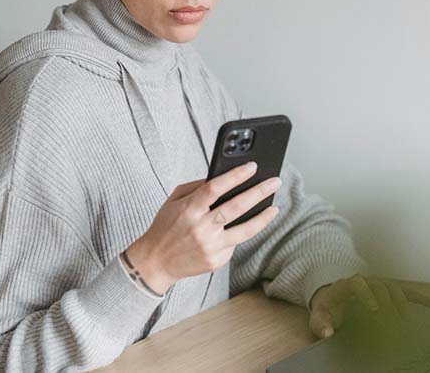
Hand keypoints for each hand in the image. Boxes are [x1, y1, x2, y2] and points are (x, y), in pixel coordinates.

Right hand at [126, 161, 280, 293]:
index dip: (235, 176)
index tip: (252, 166)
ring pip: (245, 230)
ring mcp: (210, 246)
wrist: (155, 263)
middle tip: (275, 181)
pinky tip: (244, 227)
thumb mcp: (173, 200)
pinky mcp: (216, 261)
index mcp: (189, 209)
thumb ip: (195, 187)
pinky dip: (240, 234)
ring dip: (263, 217)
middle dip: (259, 192)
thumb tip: (222, 178)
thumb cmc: (165, 227)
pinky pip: (234, 244)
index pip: (215, 188)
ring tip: (274, 207)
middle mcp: (201, 228)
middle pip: (236, 207)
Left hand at [308, 274, 429, 340]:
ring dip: (403, 305)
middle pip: (380, 287)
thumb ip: (320, 323)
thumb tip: (327, 333)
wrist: (334, 297)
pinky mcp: (388, 291)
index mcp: (347, 284)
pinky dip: (419, 298)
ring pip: (394, 289)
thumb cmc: (328, 308)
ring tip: (408, 324)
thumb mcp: (319, 315)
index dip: (367, 295)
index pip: (359, 283)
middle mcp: (365, 281)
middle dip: (388, 304)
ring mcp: (378, 284)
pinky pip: (405, 292)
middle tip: (395, 323)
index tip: (374, 310)